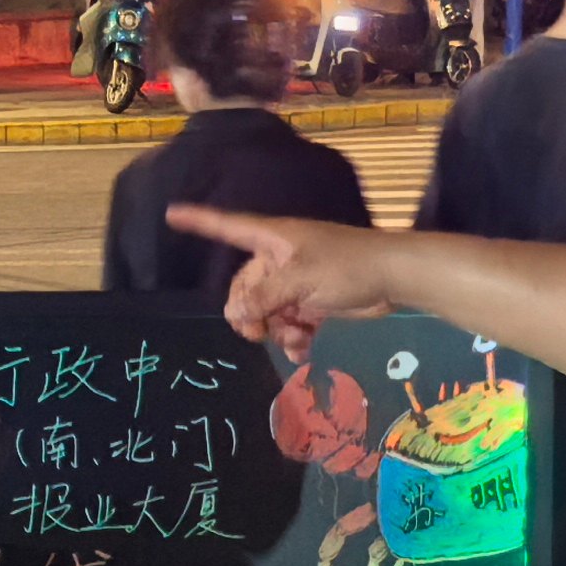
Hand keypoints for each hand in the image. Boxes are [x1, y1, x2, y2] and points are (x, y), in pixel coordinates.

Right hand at [166, 206, 404, 359]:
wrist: (393, 277)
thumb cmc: (346, 265)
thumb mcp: (299, 280)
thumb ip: (264, 297)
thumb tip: (237, 315)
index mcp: (272, 239)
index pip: (227, 226)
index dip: (199, 221)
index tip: (171, 214)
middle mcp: (279, 258)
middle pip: (245, 287)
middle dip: (249, 313)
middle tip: (258, 334)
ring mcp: (297, 280)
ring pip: (268, 310)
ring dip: (276, 330)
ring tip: (295, 341)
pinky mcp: (314, 301)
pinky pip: (290, 321)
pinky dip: (294, 337)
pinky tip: (303, 352)